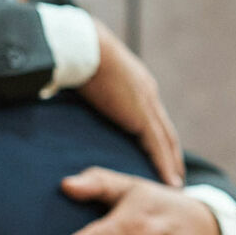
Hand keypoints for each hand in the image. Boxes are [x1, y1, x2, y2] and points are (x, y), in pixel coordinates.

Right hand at [76, 22, 183, 187]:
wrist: (82, 48)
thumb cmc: (75, 56)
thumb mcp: (86, 75)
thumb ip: (84, 90)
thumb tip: (60, 95)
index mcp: (137, 85)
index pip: (152, 118)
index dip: (158, 138)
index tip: (161, 154)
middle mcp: (148, 95)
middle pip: (165, 132)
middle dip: (171, 155)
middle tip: (175, 176)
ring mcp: (148, 105)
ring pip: (166, 143)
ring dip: (172, 165)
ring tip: (175, 186)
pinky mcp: (141, 116)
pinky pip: (157, 147)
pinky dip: (165, 166)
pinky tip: (170, 182)